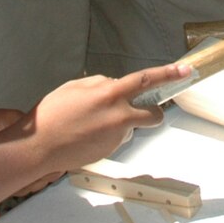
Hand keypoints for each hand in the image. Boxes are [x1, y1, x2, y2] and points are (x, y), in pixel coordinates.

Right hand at [6, 64, 185, 186]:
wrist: (38, 146)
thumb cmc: (51, 115)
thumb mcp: (75, 87)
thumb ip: (99, 84)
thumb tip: (112, 85)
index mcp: (109, 94)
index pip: (146, 80)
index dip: (168, 74)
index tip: (185, 71)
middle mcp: (117, 115)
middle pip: (153, 114)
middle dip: (154, 113)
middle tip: (142, 111)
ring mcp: (115, 136)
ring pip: (131, 127)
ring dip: (121, 125)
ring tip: (93, 124)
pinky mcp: (110, 151)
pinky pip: (116, 139)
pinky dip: (107, 136)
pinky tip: (87, 135)